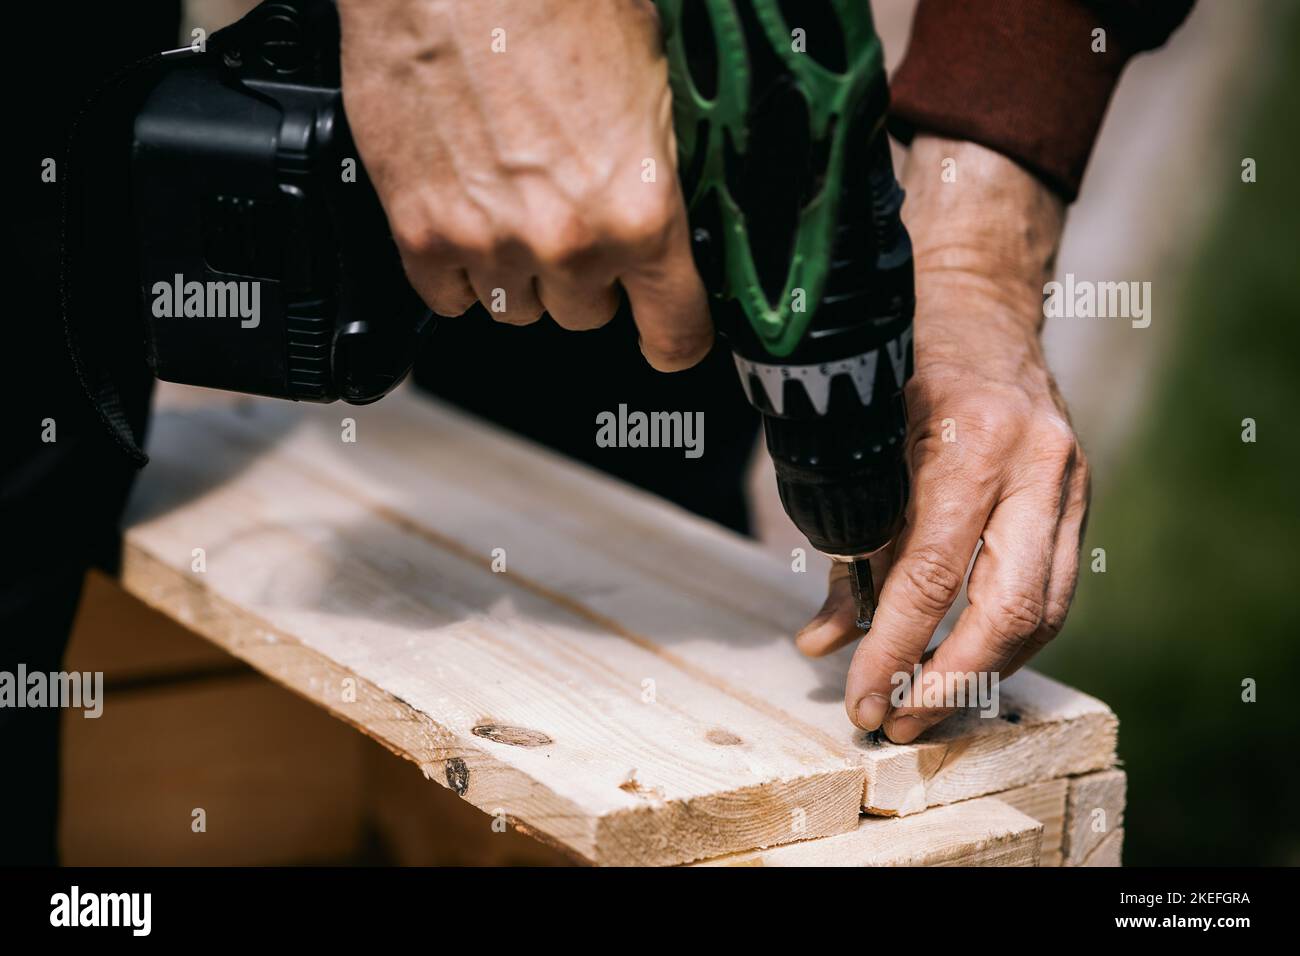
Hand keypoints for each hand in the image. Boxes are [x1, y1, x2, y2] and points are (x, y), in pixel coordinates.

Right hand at [338, 0, 711, 370]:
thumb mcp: (647, 79)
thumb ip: (655, 169)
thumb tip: (662, 207)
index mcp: (638, 210)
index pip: (674, 333)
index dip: (675, 337)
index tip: (668, 334)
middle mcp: (565, 242)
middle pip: (586, 315)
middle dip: (586, 274)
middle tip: (570, 210)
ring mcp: (487, 245)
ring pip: (516, 309)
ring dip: (520, 271)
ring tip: (512, 200)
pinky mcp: (418, 234)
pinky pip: (449, 297)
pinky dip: (458, 267)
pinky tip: (465, 210)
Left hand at [796, 136, 1089, 742]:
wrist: (977, 301)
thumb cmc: (898, 366)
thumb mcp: (853, 440)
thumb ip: (842, 545)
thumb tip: (821, 644)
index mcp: (966, 438)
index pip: (929, 575)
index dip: (893, 651)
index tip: (862, 702)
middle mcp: (1032, 461)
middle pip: (1006, 611)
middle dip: (948, 685)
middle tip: (898, 726)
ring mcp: (1068, 478)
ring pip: (1043, 612)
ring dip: (985, 676)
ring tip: (928, 711)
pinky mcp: (1080, 495)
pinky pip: (1053, 590)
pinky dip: (1010, 640)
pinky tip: (967, 665)